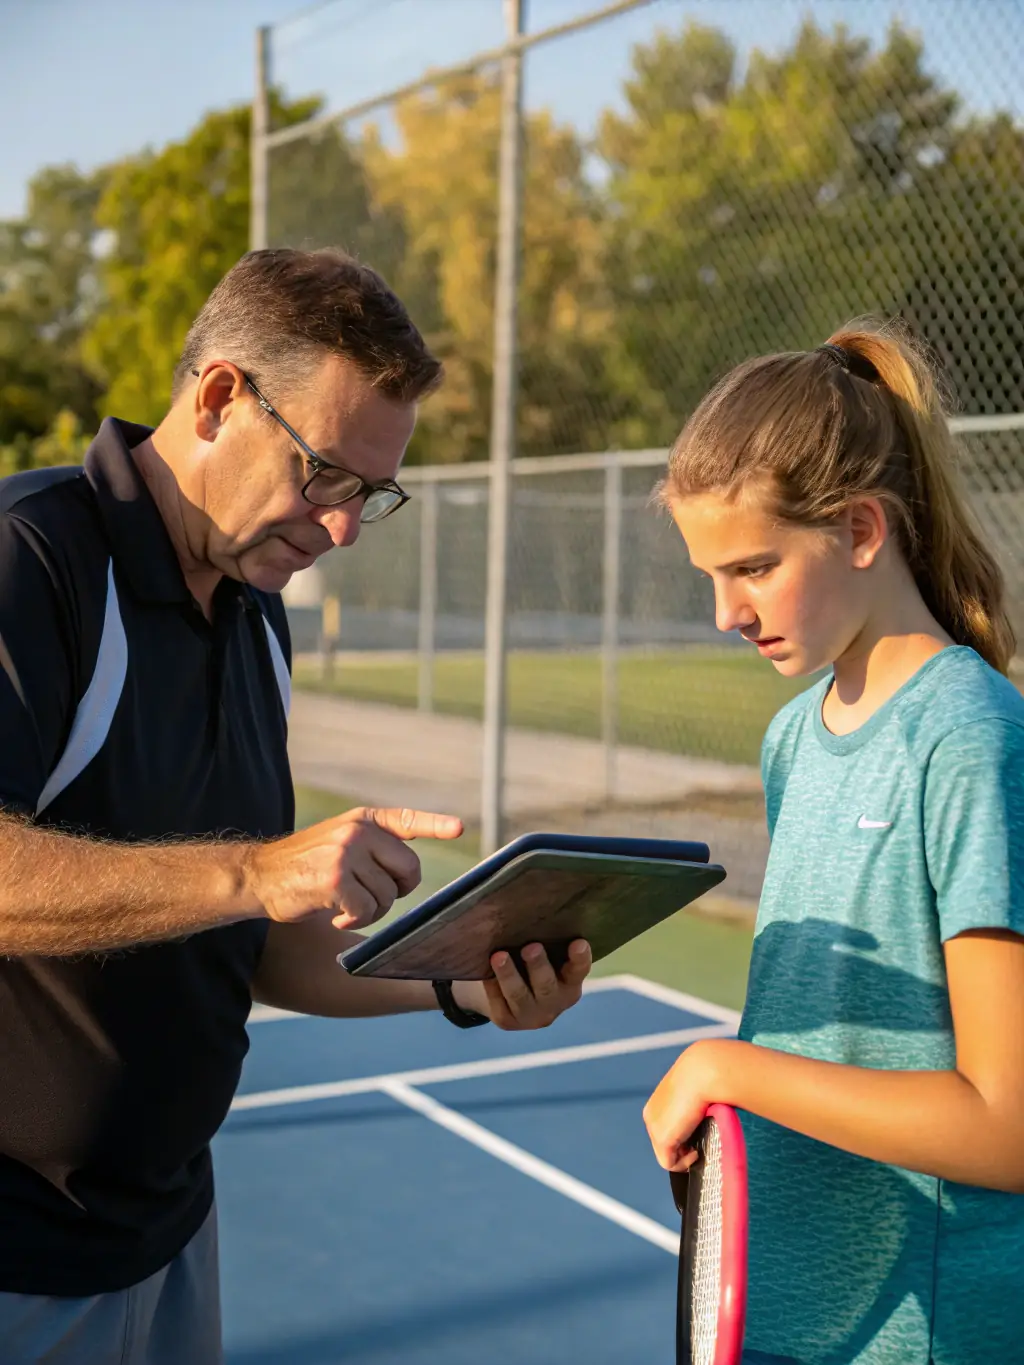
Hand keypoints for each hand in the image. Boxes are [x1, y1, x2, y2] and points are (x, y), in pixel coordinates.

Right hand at [246, 807, 462, 929]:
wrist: (259, 876)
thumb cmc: (304, 866)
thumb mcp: (339, 842)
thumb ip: (372, 847)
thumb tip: (408, 871)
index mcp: (363, 820)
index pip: (407, 819)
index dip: (435, 825)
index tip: (459, 828)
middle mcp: (357, 832)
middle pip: (408, 869)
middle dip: (397, 891)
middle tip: (369, 898)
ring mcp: (346, 854)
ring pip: (388, 896)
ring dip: (370, 910)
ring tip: (344, 905)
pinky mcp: (335, 880)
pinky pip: (366, 910)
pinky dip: (354, 920)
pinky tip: (335, 915)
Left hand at [457, 940, 591, 1030]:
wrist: (515, 997)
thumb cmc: (535, 964)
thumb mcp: (549, 956)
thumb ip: (548, 940)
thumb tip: (533, 901)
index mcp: (570, 983)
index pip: (579, 970)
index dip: (580, 958)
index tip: (578, 942)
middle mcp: (555, 1002)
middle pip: (546, 985)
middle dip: (538, 966)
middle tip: (531, 947)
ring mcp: (531, 1015)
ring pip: (519, 995)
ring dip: (509, 975)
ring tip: (499, 956)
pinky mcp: (507, 1020)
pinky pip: (498, 1001)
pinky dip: (492, 984)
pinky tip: (484, 968)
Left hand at [643, 1039, 727, 1171]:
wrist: (703, 1071)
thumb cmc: (705, 1076)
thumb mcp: (694, 1091)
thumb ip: (691, 1106)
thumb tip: (701, 1118)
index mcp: (657, 1103)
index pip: (666, 1128)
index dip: (683, 1136)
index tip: (698, 1133)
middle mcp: (651, 1115)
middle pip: (665, 1143)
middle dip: (683, 1146)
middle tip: (701, 1140)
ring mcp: (654, 1128)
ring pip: (667, 1154)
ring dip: (684, 1155)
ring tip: (699, 1145)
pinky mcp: (662, 1138)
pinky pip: (670, 1163)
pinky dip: (684, 1163)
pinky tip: (696, 1151)